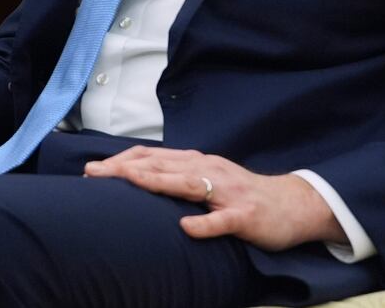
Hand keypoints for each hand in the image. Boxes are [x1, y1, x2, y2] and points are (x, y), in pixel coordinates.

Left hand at [83, 146, 345, 251]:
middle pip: (161, 166)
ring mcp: (227, 193)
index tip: (91, 169)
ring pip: (187, 184)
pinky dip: (204, 223)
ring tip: (127, 181)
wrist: (292, 205)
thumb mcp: (205, 179)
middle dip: (124, 168)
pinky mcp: (245, 216)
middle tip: (93, 174)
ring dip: (156, 182)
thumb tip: (133, 177)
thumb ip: (174, 176)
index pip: (151, 157)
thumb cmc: (240, 194)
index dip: (120, 162)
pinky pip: (222, 220)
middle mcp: (208, 170)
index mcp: (196, 162)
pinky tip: (186, 227)